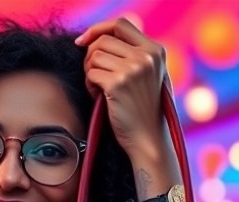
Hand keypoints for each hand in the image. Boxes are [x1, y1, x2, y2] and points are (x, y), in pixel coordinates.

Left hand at [75, 18, 166, 158]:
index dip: (98, 29)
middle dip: (90, 56)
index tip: (83, 41)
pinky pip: (91, 74)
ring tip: (99, 89)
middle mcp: (146, 56)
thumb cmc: (143, 110)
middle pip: (102, 40)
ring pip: (94, 57)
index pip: (120, 24)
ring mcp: (134, 69)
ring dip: (90, 72)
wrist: (148, 140)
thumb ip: (134, 54)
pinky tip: (99, 98)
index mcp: (156, 51)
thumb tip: (99, 37)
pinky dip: (90, 86)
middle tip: (93, 76)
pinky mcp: (118, 84)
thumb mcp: (148, 76)